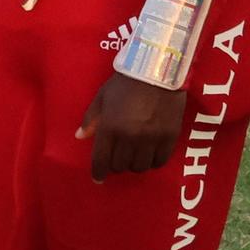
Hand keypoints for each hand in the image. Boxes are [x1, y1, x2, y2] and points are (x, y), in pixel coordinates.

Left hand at [76, 72, 190, 181]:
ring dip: (134, 164)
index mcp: (110, 126)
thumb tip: (80, 136)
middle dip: (116, 165)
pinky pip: (159, 161)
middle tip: (117, 158)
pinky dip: (152, 162)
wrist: (157, 71)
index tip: (97, 178)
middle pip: (120, 165)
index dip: (98, 172)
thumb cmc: (125, 82)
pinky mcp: (169, 137)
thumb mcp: (102, 97)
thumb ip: (91, 118)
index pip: (101, 159)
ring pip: (140, 166)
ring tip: (133, 156)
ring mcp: (151, 138)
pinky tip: (149, 155)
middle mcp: (130, 137)